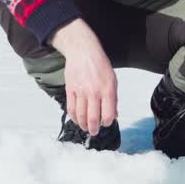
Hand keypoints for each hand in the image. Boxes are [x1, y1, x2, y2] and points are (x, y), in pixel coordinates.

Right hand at [50, 18, 116, 135]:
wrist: (82, 51)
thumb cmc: (100, 64)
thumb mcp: (112, 79)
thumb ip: (113, 98)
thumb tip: (114, 114)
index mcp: (107, 89)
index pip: (108, 114)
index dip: (107, 123)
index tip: (106, 123)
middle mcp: (94, 92)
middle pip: (93, 119)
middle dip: (94, 129)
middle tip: (94, 132)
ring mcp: (81, 92)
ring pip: (81, 116)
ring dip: (83, 125)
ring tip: (86, 128)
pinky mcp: (70, 90)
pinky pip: (71, 109)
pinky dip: (73, 117)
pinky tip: (76, 120)